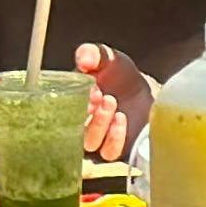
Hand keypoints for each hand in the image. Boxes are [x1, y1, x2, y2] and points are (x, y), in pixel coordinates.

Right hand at [77, 42, 155, 161]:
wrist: (146, 92)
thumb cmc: (121, 76)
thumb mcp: (107, 58)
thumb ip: (93, 54)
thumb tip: (83, 59)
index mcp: (70, 101)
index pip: (60, 107)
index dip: (71, 100)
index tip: (88, 88)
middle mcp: (79, 122)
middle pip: (71, 128)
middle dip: (84, 111)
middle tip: (99, 94)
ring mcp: (95, 138)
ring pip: (88, 142)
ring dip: (99, 123)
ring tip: (111, 102)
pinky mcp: (112, 150)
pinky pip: (108, 152)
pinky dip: (113, 137)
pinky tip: (120, 119)